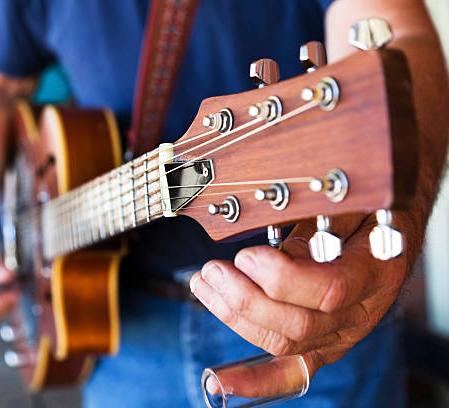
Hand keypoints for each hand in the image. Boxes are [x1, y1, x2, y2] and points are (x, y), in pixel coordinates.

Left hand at [190, 213, 408, 378]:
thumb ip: (321, 224)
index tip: (246, 256)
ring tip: (205, 286)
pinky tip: (221, 383)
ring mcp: (339, 336)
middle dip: (245, 298)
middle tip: (213, 270)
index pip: (329, 289)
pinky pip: (291, 372)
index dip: (281, 277)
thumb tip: (282, 248)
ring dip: (235, 317)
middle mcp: (359, 315)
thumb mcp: (354, 205)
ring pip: (284, 343)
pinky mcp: (322, 347)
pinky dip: (255, 380)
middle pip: (299, 324)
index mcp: (374, 275)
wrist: (393, 237)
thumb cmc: (371, 216)